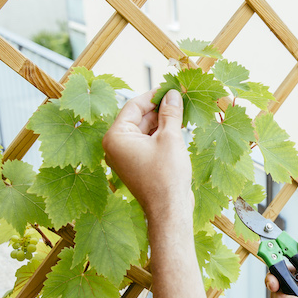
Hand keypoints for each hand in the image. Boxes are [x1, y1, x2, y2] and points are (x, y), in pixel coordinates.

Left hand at [102, 90, 191, 219]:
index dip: (153, 95)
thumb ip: (170, 113)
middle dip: (159, 108)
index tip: (170, 87)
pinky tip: (178, 127)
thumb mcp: (170, 138)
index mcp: (116, 137)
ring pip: (144, 130)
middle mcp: (116, 146)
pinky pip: (147, 143)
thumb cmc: (167, 175)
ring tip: (182, 111)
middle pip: (138, 118)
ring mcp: (126, 157)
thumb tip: (172, 94)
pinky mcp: (137, 165)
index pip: (133, 106)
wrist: (169, 210)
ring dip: (162, 121)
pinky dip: (161, 135)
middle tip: (179, 97)